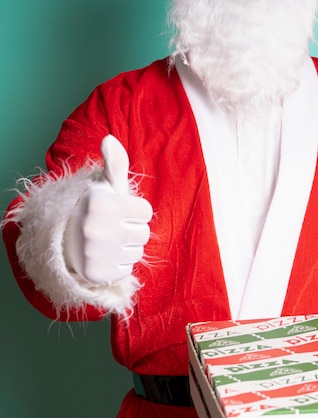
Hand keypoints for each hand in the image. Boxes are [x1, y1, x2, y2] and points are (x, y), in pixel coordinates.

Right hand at [63, 135, 152, 284]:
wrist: (66, 238)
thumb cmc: (97, 208)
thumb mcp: (105, 185)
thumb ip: (115, 163)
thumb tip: (110, 139)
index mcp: (101, 203)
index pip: (146, 212)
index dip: (136, 211)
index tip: (119, 210)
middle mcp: (95, 228)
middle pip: (144, 233)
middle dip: (133, 229)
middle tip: (113, 226)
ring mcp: (95, 253)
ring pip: (137, 252)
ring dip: (128, 246)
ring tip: (110, 240)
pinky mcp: (97, 273)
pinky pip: (128, 268)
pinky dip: (120, 263)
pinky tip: (106, 255)